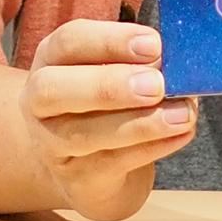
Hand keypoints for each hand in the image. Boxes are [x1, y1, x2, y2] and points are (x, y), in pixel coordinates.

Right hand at [19, 19, 197, 220]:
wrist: (94, 170)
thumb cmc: (108, 106)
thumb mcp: (118, 74)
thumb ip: (141, 64)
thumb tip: (177, 62)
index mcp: (52, 59)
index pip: (69, 42)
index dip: (110, 40)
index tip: (155, 44)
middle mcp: (39, 101)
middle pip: (53, 89)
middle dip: (109, 84)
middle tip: (157, 85)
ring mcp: (52, 145)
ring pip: (84, 134)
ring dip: (140, 123)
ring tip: (182, 115)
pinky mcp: (77, 180)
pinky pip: (113, 163)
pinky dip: (153, 147)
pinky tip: (181, 134)